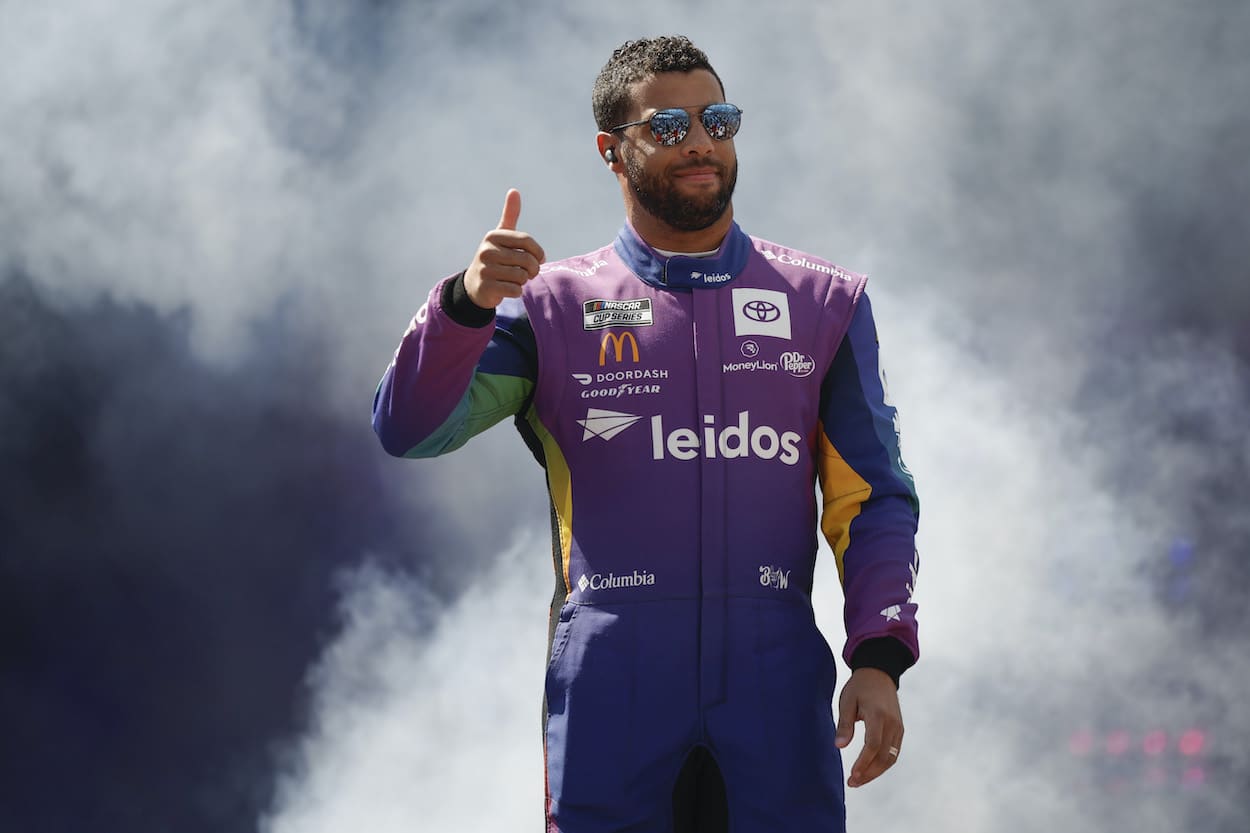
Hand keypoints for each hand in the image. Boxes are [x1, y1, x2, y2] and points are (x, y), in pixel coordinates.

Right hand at [463, 189, 545, 308]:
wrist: (474, 285)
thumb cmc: (495, 257)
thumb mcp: (500, 236)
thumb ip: (510, 215)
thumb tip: (514, 190)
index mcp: (493, 236)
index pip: (527, 241)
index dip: (539, 253)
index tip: (539, 259)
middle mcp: (487, 251)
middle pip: (527, 260)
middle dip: (533, 269)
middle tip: (529, 273)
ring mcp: (485, 269)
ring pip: (522, 276)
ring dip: (524, 281)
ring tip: (516, 279)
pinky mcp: (486, 287)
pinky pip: (515, 290)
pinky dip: (517, 291)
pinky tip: (509, 288)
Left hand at [835, 667, 903, 787]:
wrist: (879, 674)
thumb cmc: (860, 687)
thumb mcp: (847, 701)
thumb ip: (844, 724)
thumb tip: (839, 746)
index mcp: (877, 714)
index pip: (873, 745)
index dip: (863, 763)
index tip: (852, 775)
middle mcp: (892, 723)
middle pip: (884, 756)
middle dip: (869, 773)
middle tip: (852, 782)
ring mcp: (898, 727)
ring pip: (891, 758)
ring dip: (876, 772)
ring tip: (859, 780)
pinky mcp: (900, 730)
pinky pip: (894, 752)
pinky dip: (883, 764)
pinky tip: (870, 770)